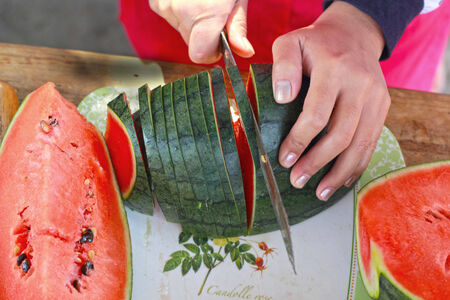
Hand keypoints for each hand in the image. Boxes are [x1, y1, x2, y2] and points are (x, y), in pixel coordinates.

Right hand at [149, 0, 253, 62]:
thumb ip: (238, 27)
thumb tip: (244, 52)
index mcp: (205, 14)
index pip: (199, 54)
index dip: (211, 52)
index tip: (218, 42)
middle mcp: (180, 12)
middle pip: (190, 42)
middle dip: (203, 33)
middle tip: (213, 12)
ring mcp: (164, 4)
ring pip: (180, 28)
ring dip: (191, 20)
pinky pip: (169, 15)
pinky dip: (179, 9)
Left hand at [272, 1, 389, 199]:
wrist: (354, 35)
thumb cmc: (315, 44)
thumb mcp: (291, 43)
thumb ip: (283, 66)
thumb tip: (283, 98)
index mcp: (334, 68)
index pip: (317, 113)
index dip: (299, 140)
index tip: (284, 160)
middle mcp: (360, 85)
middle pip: (341, 134)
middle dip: (317, 163)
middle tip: (297, 181)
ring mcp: (376, 97)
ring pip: (360, 144)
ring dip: (339, 172)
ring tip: (320, 192)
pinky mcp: (382, 107)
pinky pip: (372, 141)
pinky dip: (357, 164)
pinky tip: (342, 181)